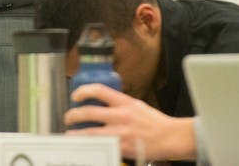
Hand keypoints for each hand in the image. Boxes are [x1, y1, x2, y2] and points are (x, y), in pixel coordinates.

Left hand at [65, 84, 196, 161]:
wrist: (170, 138)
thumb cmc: (154, 122)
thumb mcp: (136, 105)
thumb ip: (119, 104)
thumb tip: (100, 103)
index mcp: (125, 102)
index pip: (99, 90)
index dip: (83, 91)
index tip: (75, 96)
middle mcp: (121, 116)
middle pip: (89, 112)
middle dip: (73, 115)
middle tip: (68, 117)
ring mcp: (121, 133)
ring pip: (90, 133)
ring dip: (75, 133)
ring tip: (69, 133)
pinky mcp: (122, 148)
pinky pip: (101, 146)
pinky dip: (91, 146)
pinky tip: (85, 146)